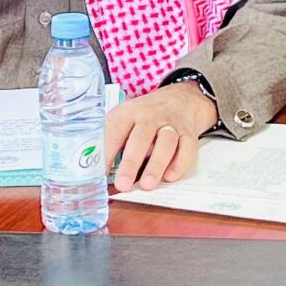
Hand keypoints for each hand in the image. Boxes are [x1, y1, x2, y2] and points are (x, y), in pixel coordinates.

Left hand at [103, 83, 219, 191]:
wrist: (180, 100)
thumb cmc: (144, 117)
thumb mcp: (125, 119)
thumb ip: (112, 141)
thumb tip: (97, 172)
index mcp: (128, 112)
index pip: (115, 130)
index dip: (107, 152)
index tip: (99, 174)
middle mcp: (150, 116)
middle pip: (141, 137)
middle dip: (131, 163)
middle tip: (123, 184)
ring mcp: (171, 124)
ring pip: (166, 143)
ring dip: (156, 165)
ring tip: (147, 185)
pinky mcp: (188, 134)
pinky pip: (187, 148)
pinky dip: (180, 163)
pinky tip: (170, 177)